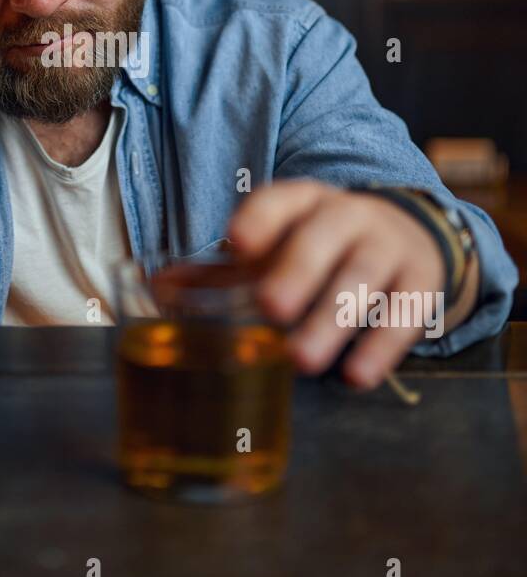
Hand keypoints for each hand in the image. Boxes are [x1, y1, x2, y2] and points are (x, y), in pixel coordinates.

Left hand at [226, 180, 450, 388]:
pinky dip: (382, 346)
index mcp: (305, 202)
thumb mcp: (278, 248)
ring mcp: (388, 245)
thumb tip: (155, 290)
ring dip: (334, 317)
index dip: (260, 218)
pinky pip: (406, 312)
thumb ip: (222, 273)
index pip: (281, 201)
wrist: (409, 235)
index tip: (236, 244)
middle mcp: (349, 215)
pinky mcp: (421, 281)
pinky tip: (355, 376)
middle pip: (324, 235)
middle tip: (271, 308)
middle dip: (298, 269)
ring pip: (364, 276)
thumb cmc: (322, 247)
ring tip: (302, 358)